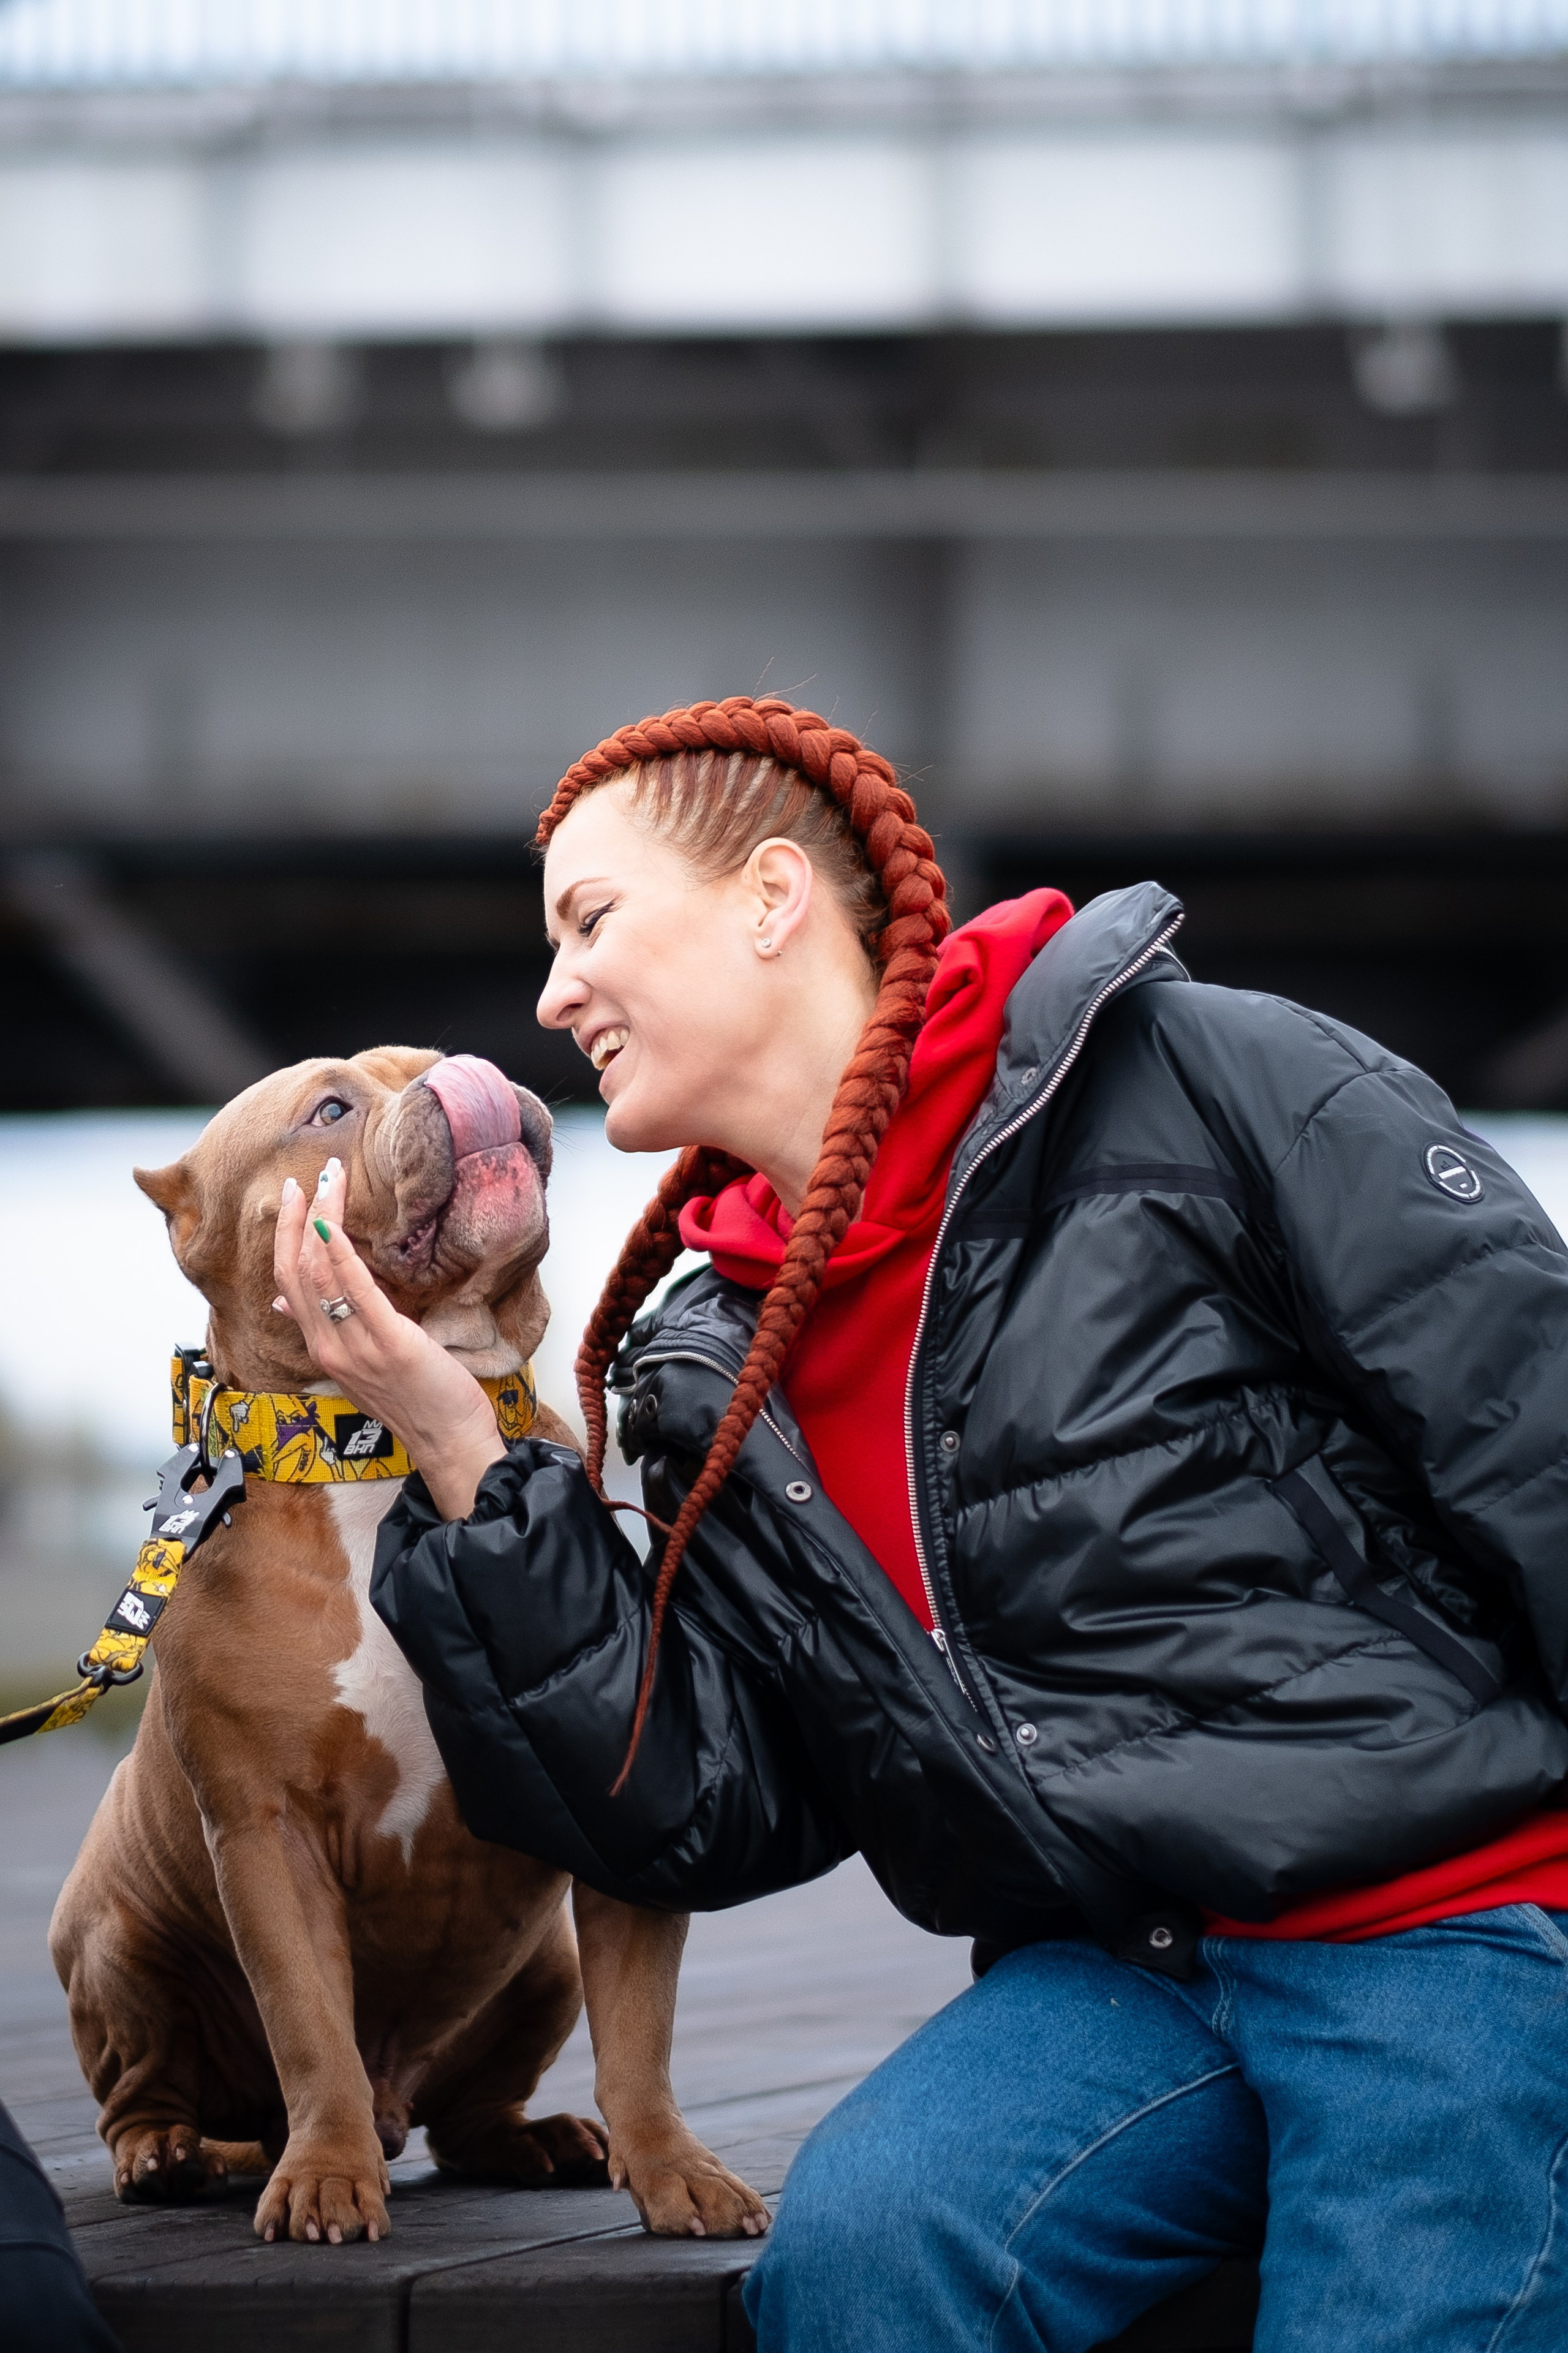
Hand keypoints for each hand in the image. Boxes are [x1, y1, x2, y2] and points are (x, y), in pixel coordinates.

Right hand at [272, 1158, 505, 1518]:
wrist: (448, 1441)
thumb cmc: (415, 1400)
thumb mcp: (361, 1364)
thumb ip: (327, 1331)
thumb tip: (285, 1301)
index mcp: (323, 1349)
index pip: (287, 1283)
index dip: (286, 1238)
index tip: (294, 1199)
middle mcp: (329, 1347)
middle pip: (294, 1272)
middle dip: (295, 1220)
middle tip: (305, 1179)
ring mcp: (355, 1347)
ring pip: (319, 1274)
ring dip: (321, 1219)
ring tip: (329, 1181)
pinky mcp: (389, 1343)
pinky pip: (356, 1291)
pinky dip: (341, 1253)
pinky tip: (336, 1223)